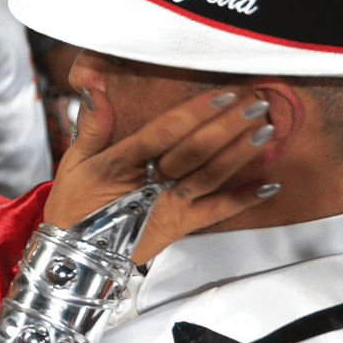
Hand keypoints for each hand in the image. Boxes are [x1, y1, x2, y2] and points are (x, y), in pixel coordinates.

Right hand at [43, 86, 276, 263]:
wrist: (74, 257)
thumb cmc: (74, 206)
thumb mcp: (74, 163)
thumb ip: (91, 124)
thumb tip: (95, 84)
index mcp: (120, 165)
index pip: (163, 134)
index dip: (194, 114)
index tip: (222, 94)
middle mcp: (148, 186)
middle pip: (194, 152)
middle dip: (227, 126)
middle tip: (255, 102)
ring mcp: (167, 208)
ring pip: (209, 177)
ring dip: (239, 154)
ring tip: (265, 130)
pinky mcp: (179, 227)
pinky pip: (216, 213)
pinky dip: (243, 200)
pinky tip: (269, 185)